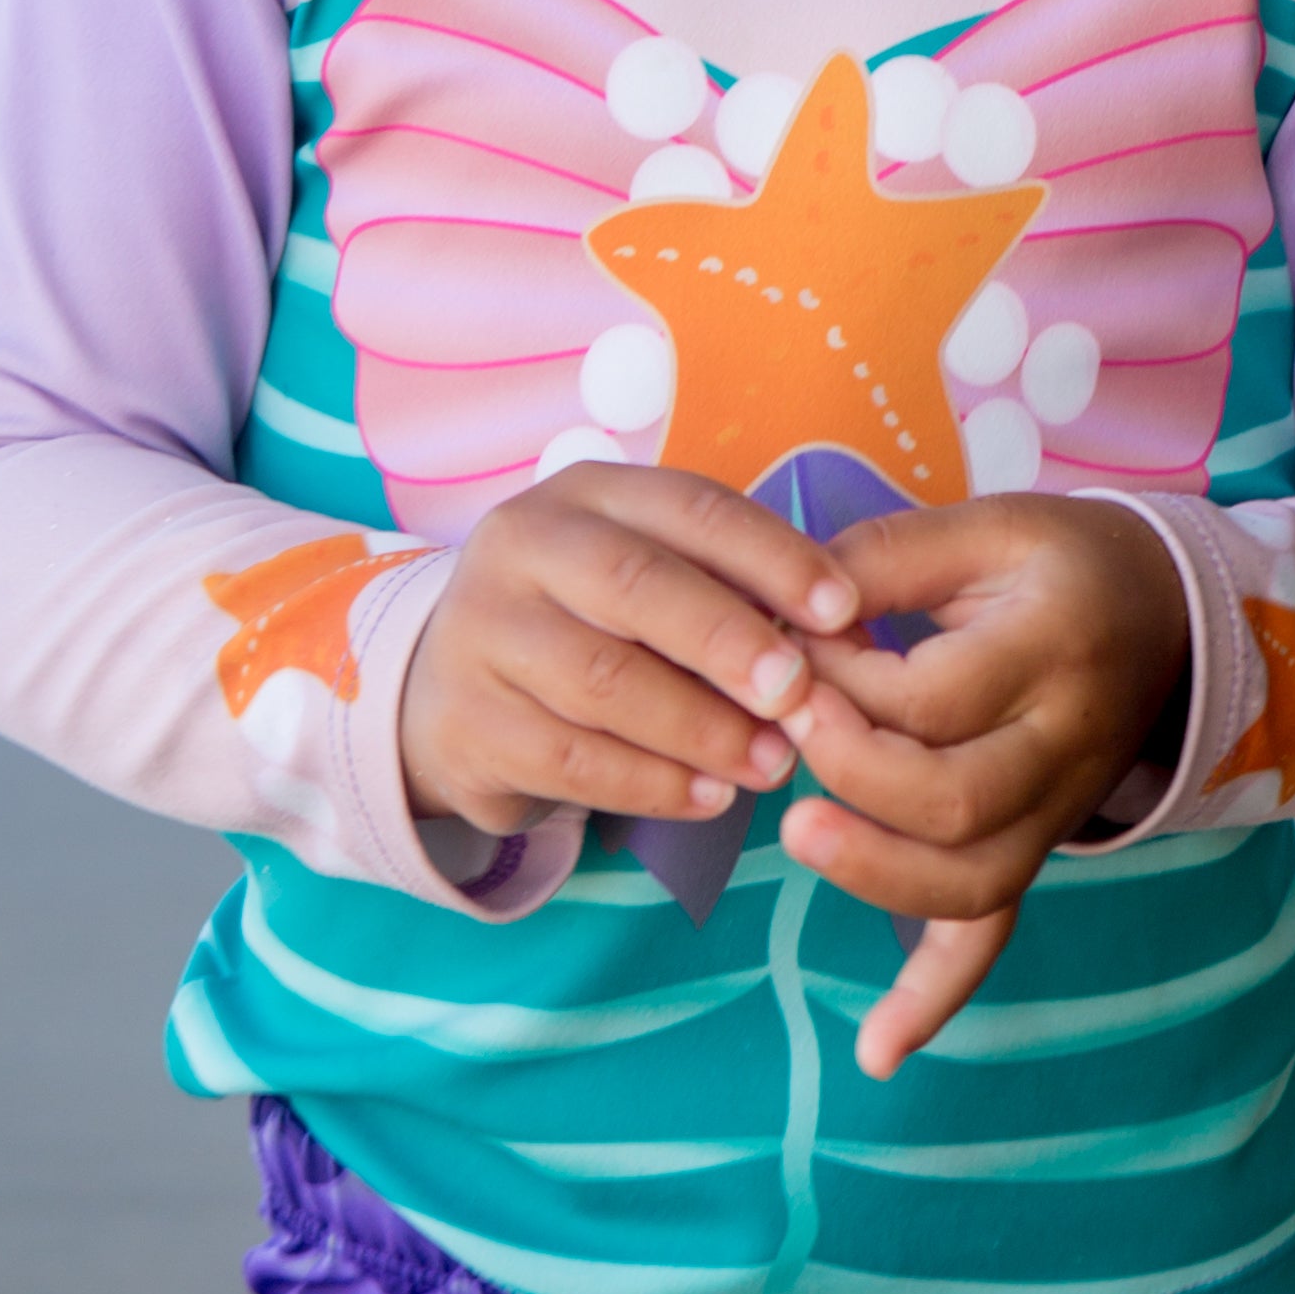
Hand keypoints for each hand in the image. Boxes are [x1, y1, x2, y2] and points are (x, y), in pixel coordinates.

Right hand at [397, 467, 860, 840]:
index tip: (842, 609)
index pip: (690, 507)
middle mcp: (523, 548)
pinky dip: (654, 784)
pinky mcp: (467, 723)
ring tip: (772, 765)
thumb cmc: (588, 623)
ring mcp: (482, 634)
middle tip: (799, 694)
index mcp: (586, 494)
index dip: (771, 556)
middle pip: (636, 585)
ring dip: (703, 729)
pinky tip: (711, 798)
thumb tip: (848, 636)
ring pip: (604, 682)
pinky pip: (573, 759)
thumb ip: (734, 593)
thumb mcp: (649, 580)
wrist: (446, 687)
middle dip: (729, 640)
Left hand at [781, 497, 1188, 1078]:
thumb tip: (782, 610)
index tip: (794, 649)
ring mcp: (1059, 810)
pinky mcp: (1041, 848)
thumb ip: (885, 558)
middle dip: (850, 774)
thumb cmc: (1058, 562)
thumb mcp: (985, 525)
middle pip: (956, 800)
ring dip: (875, 873)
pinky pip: (997, 933)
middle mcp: (1066, 742)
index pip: (935, 695)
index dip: (845, 683)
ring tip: (801, 831)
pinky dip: (935, 995)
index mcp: (1051, 643)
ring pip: (977, 880)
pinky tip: (875, 1050)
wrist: (1168, 615)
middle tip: (786, 726)